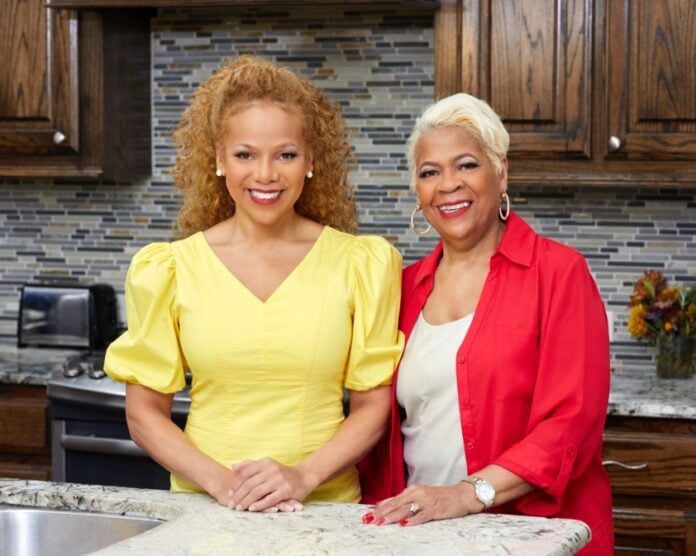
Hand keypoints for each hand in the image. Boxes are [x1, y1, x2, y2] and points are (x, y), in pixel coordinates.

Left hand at [227, 458, 318, 511]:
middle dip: (239, 495)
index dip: (236, 484)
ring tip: (239, 509)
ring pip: (258, 492)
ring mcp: (279, 479)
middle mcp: (272, 469)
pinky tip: (252, 509)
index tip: (229, 493)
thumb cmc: (282, 473)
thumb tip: (233, 466)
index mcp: (266, 462)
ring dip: (246, 501)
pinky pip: (270, 499)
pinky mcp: (286, 490)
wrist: (304, 477)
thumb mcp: (267, 465)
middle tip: (231, 505)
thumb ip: (250, 465)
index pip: (246, 473)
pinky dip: (260, 504)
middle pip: (250, 484)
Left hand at [362, 483, 483, 525]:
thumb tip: (383, 504)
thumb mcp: (419, 495)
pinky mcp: (436, 509)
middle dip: (382, 513)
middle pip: (396, 504)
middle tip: (370, 520)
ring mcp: (427, 501)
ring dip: (393, 517)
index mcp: (412, 490)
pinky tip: (405, 524)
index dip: (380, 508)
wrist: (461, 495)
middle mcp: (418, 494)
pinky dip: (413, 520)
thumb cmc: (439, 496)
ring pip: (406, 509)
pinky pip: (422, 515)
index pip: (392, 500)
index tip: (368, 515)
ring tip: (382, 523)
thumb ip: (402, 500)